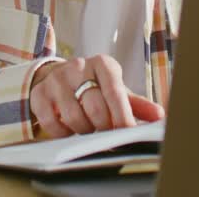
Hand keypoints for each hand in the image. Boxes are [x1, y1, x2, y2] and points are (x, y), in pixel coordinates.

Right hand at [29, 55, 164, 138]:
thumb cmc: (94, 87)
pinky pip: (51, 123)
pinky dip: (63, 133)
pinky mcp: (39, 93)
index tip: (127, 134)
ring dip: (84, 131)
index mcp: (103, 64)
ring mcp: (56, 79)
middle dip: (103, 127)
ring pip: (74, 117)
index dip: (122, 116)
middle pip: (95, 107)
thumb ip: (137, 104)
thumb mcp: (116, 90)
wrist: (59, 77)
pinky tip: (69, 128)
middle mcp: (78, 66)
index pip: (115, 92)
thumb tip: (159, 116)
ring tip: (88, 128)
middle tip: (105, 133)